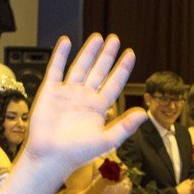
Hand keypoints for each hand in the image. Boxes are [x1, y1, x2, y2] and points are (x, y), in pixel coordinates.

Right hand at [3, 35, 140, 193]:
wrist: (49, 156)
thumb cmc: (76, 153)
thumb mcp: (106, 140)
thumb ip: (125, 126)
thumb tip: (144, 114)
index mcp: (98, 108)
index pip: (114, 84)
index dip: (122, 69)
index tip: (130, 54)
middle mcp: (84, 98)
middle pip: (98, 71)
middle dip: (107, 55)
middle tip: (114, 39)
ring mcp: (67, 93)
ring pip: (80, 67)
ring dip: (88, 52)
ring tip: (97, 37)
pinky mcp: (50, 91)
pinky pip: (56, 69)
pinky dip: (60, 55)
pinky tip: (66, 42)